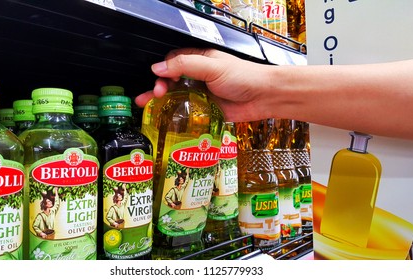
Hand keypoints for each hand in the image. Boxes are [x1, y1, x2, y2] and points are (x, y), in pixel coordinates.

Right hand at [135, 48, 273, 121]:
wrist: (264, 97)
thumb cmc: (244, 77)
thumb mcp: (212, 66)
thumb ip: (185, 65)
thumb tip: (158, 67)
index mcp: (200, 60)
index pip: (173, 63)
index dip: (163, 70)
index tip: (160, 80)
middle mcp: (199, 76)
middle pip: (171, 81)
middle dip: (159, 87)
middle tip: (154, 95)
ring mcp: (202, 94)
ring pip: (177, 97)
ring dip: (162, 102)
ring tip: (148, 107)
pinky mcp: (206, 110)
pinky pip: (187, 112)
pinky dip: (176, 115)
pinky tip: (167, 118)